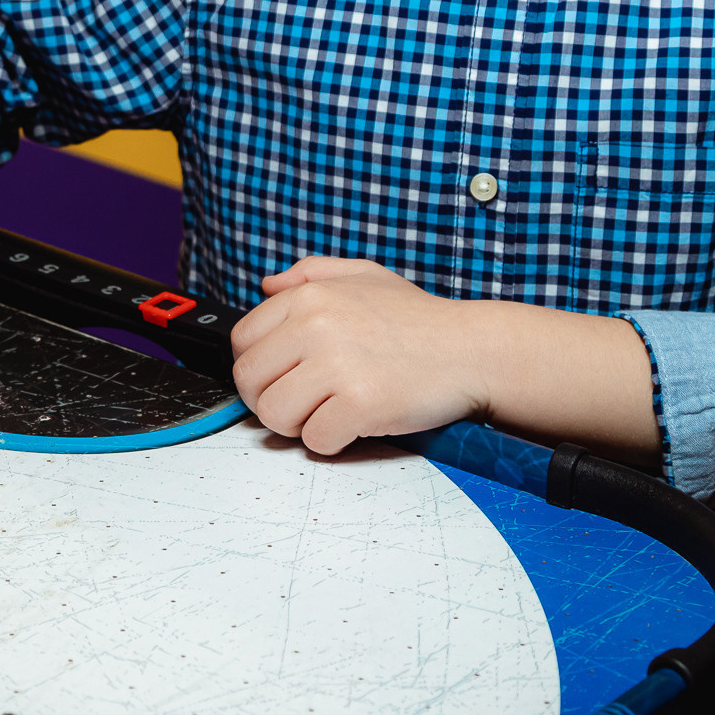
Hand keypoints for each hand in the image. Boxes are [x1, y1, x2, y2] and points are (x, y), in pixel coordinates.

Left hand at [228, 257, 487, 455]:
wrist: (472, 350)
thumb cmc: (419, 319)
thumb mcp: (363, 275)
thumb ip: (310, 273)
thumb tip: (267, 286)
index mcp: (310, 297)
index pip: (242, 341)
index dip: (257, 367)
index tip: (280, 377)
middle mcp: (317, 326)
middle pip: (249, 382)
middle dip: (270, 399)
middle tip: (304, 401)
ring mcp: (338, 365)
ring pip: (274, 415)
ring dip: (297, 423)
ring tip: (328, 411)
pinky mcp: (360, 404)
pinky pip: (315, 439)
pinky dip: (332, 441)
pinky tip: (354, 423)